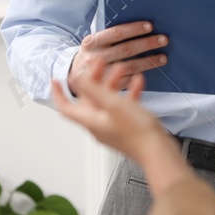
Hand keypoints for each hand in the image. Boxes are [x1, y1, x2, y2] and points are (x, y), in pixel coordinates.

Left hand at [51, 61, 184, 182]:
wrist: (158, 151)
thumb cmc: (136, 130)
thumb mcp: (111, 104)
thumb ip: (92, 90)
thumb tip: (74, 80)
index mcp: (90, 120)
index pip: (66, 107)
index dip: (58, 93)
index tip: (56, 80)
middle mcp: (99, 125)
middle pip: (89, 99)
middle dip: (94, 79)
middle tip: (100, 63)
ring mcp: (114, 127)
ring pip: (108, 101)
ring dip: (113, 84)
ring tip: (122, 69)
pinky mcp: (127, 128)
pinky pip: (123, 107)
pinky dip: (128, 94)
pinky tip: (138, 83)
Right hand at [66, 21, 167, 96]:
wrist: (74, 75)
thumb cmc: (91, 54)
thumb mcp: (94, 42)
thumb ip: (110, 36)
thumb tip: (140, 28)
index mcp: (91, 42)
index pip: (116, 33)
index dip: (133, 29)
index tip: (149, 26)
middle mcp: (95, 57)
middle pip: (126, 49)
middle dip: (147, 44)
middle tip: (163, 39)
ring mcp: (101, 73)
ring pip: (129, 66)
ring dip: (149, 61)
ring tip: (163, 57)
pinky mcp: (106, 87)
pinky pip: (127, 80)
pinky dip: (140, 75)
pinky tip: (151, 70)